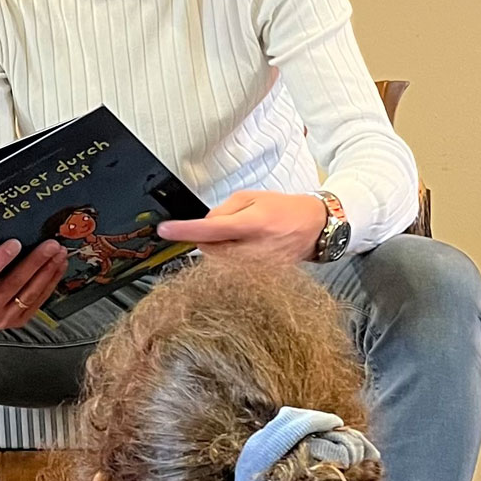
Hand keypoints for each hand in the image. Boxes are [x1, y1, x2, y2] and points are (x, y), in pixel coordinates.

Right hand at [0, 236, 66, 328]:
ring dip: (47, 271)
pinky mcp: (18, 320)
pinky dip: (51, 282)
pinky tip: (59, 266)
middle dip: (34, 262)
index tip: (15, 243)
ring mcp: (4, 318)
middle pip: (13, 284)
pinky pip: (39, 300)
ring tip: (58, 252)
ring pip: (30, 293)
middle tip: (49, 244)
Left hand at [156, 191, 327, 266]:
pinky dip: (232, 263)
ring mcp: (260, 269)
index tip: (166, 230)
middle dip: (209, 241)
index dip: (185, 230)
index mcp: (253, 224)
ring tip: (242, 240)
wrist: (314, 228)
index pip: (210, 229)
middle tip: (227, 229)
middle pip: (210, 251)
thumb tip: (202, 226)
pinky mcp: (262, 282)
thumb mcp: (250, 198)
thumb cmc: (284, 210)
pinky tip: (248, 252)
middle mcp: (256, 250)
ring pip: (220, 265)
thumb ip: (222, 211)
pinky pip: (233, 274)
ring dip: (221, 252)